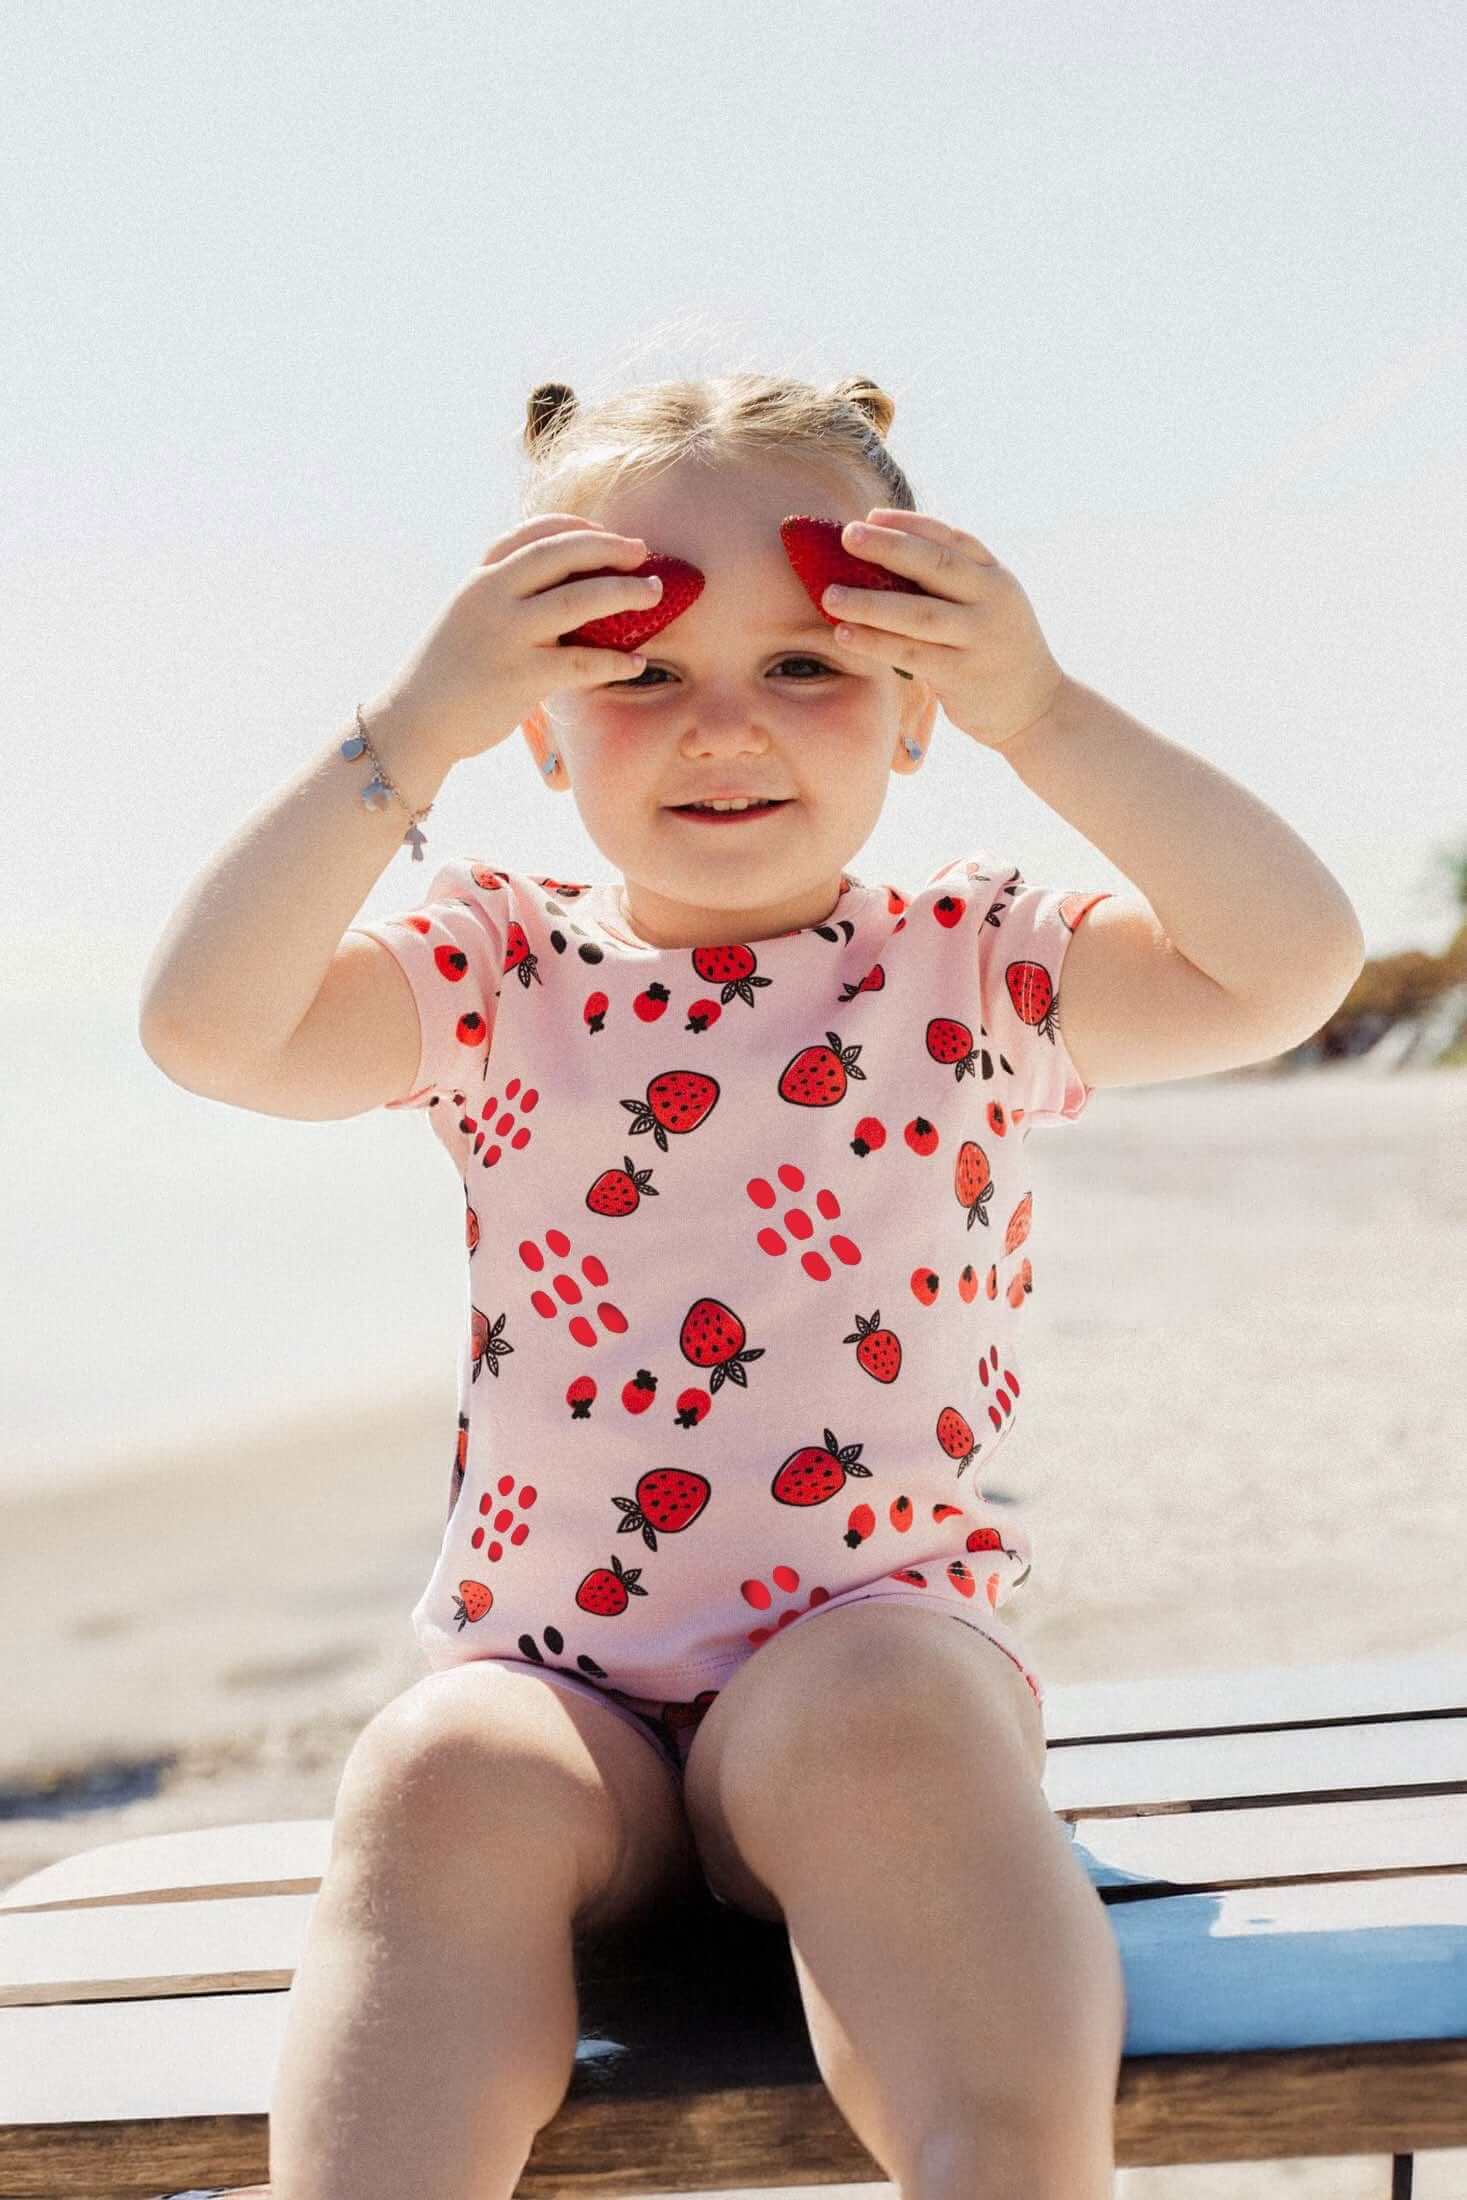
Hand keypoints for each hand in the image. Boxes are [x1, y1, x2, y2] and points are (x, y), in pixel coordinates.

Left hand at [819, 510, 1067, 750]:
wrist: (1037, 706)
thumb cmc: (995, 648)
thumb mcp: (987, 603)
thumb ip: (951, 581)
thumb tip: (885, 554)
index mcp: (996, 575)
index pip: (951, 538)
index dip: (910, 524)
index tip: (871, 515)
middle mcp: (992, 600)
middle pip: (935, 565)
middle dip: (888, 547)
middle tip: (847, 535)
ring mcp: (979, 637)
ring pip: (918, 613)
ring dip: (870, 602)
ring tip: (830, 596)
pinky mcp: (964, 674)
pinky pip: (911, 654)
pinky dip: (876, 642)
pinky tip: (845, 634)